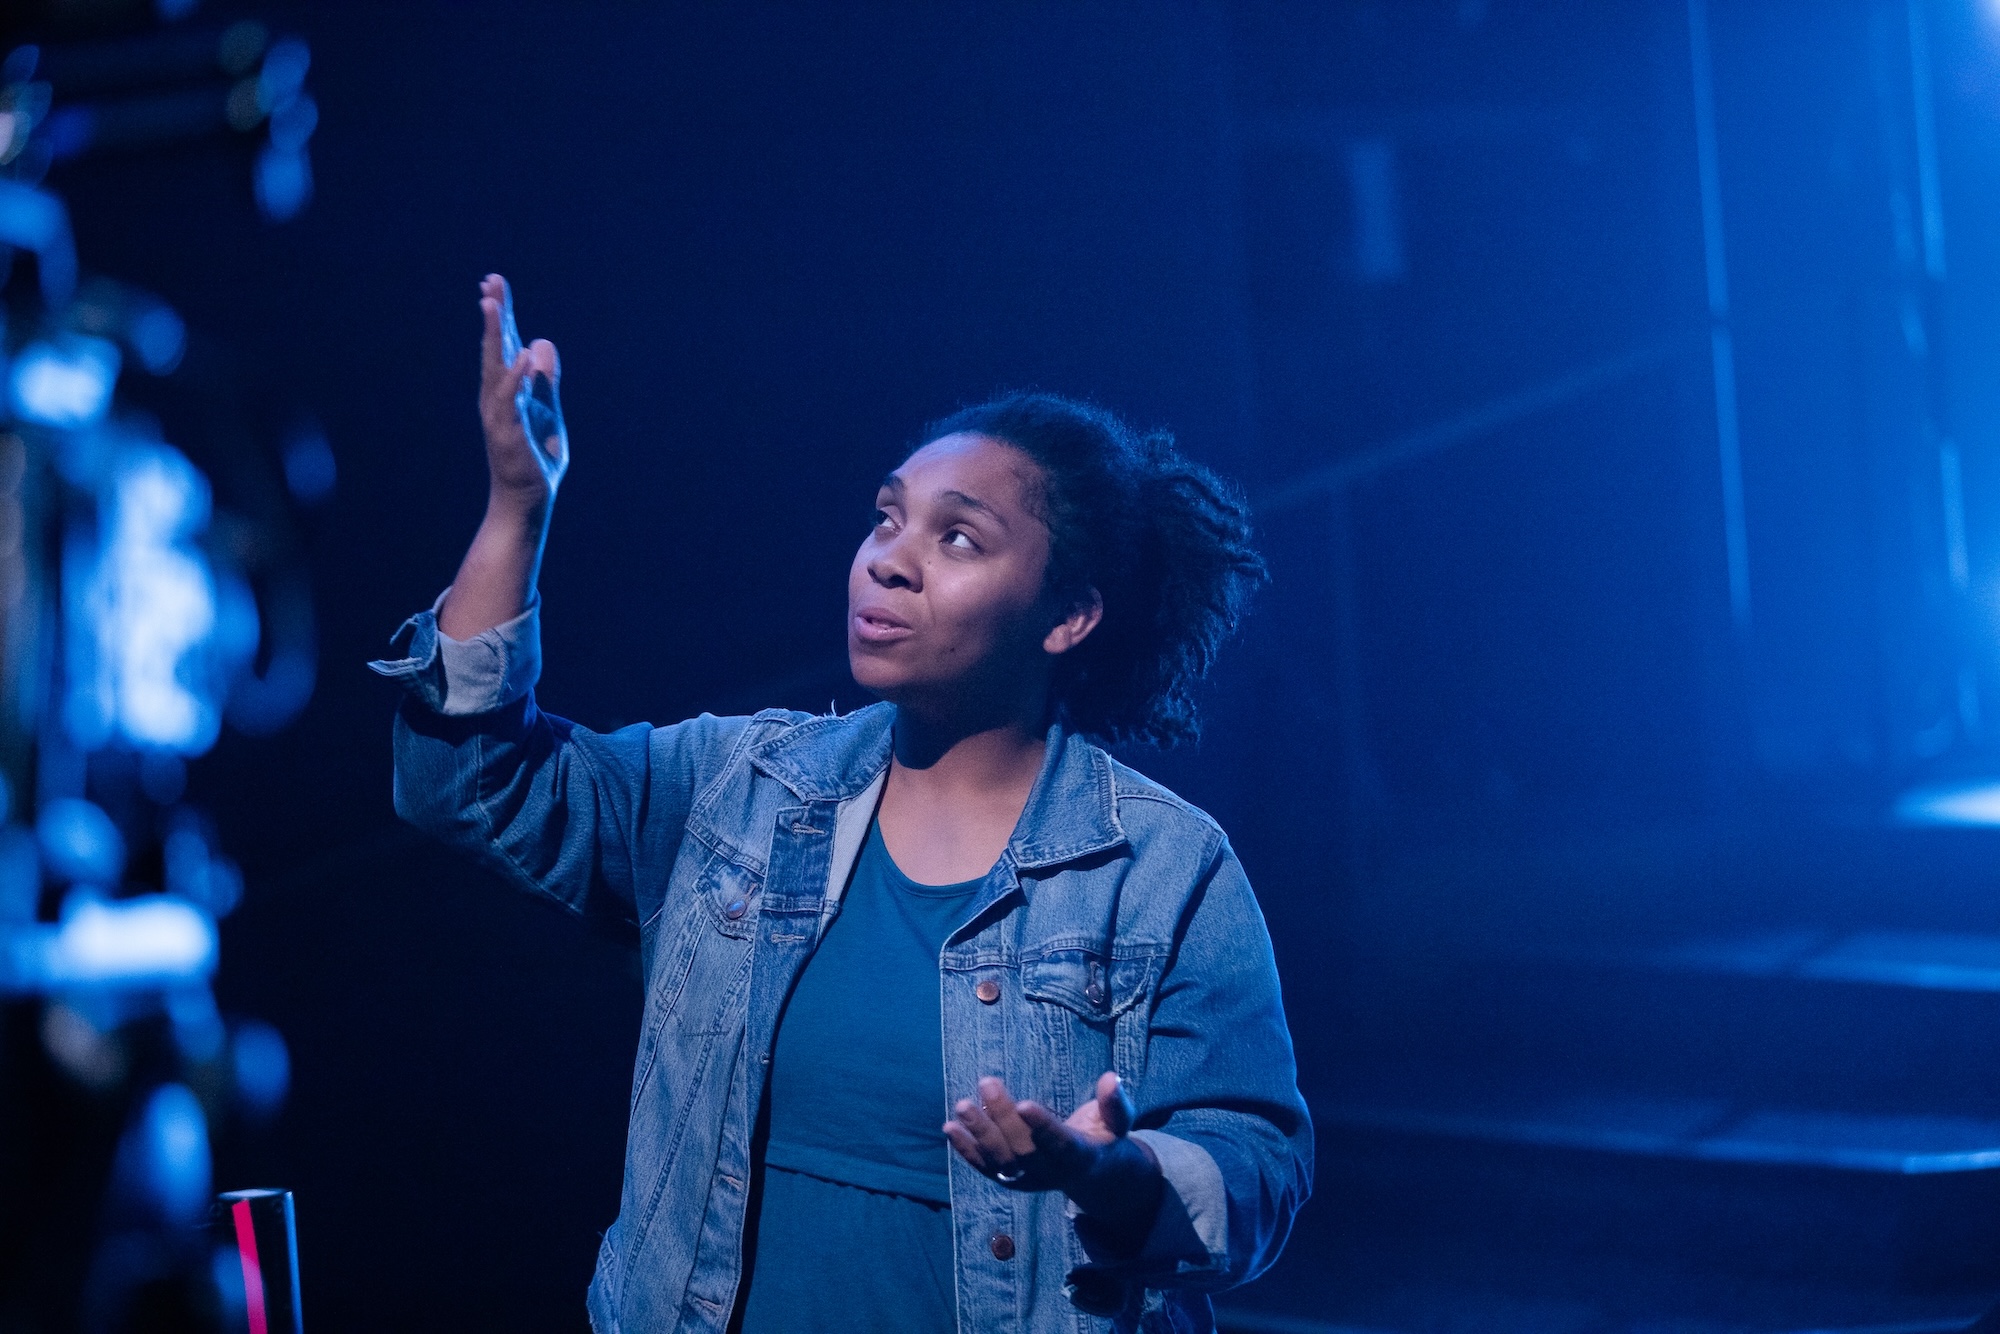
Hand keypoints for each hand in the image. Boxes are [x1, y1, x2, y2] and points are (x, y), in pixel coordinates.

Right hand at [478, 273, 567, 507]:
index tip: (493, 283)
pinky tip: (526, 355)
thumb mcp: (548, 409)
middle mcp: (497, 397)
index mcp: (507, 389)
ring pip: (495, 369)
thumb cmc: (536, 455)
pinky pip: (511, 401)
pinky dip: (517, 378)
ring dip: (494, 336)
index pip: (503, 345)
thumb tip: (542, 343)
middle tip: (490, 284)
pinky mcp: (509, 434)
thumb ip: (545, 380)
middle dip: (493, 316)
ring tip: (493, 306)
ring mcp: (500, 415)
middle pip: (494, 349)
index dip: (500, 315)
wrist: (529, 497)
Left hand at [944, 1072, 1161, 1226]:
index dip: (1042, 1125)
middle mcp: (1050, 1173)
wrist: (1092, 1176)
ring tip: (962, 1105)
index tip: (1024, 1103)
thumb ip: (1115, 1103)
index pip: (1059, 1143)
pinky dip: (966, 1150)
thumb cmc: (1104, 1137)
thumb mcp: (1117, 1122)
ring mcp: (1027, 1179)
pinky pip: (985, 1167)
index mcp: (1079, 1157)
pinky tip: (949, 1128)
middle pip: (1023, 1149)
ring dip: (979, 1133)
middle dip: (1003, 1117)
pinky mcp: (1011, 1179)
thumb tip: (1111, 1078)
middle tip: (987, 1082)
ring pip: (1000, 1160)